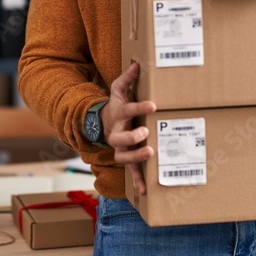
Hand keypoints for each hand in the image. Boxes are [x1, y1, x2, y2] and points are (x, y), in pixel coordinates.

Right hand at [102, 62, 156, 196]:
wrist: (102, 124)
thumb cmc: (115, 105)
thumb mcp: (119, 90)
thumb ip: (128, 78)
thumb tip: (138, 64)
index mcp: (118, 115)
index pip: (128, 110)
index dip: (139, 107)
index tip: (153, 104)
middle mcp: (117, 133)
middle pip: (121, 138)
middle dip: (133, 136)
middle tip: (146, 132)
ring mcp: (120, 149)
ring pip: (124, 156)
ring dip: (136, 158)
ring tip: (150, 154)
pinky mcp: (126, 159)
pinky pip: (130, 172)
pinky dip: (137, 181)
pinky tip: (145, 190)